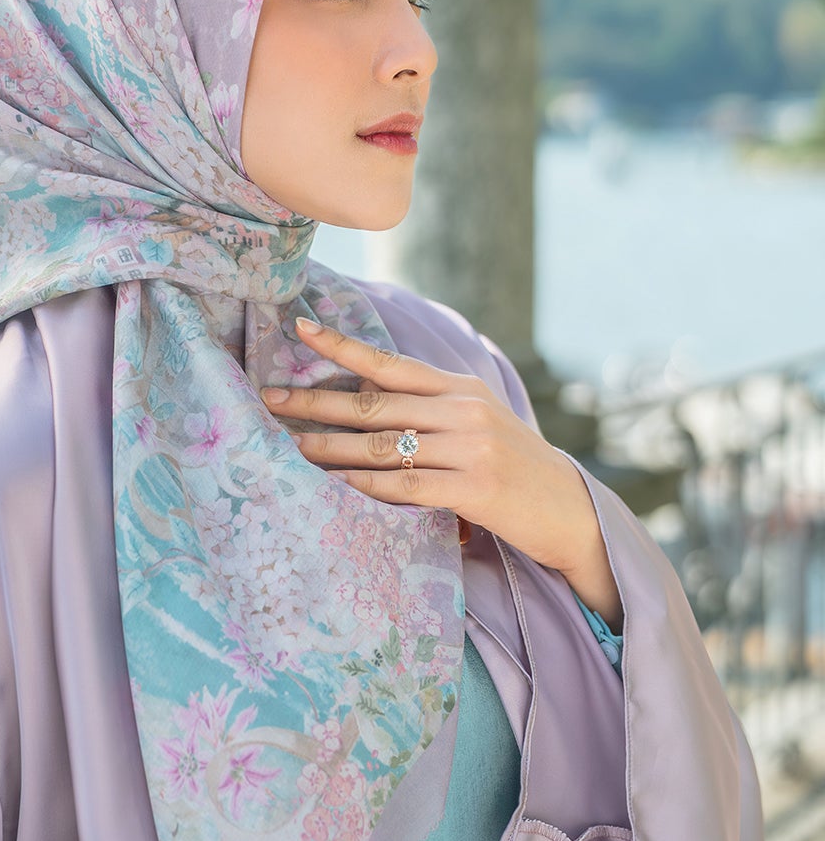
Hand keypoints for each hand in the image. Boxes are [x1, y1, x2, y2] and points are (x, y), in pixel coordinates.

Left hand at [259, 316, 621, 629]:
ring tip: (288, 448)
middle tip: (268, 398)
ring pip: (382, 446)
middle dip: (316, 401)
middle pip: (374, 403)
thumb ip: (432, 408)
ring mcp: (471, 449)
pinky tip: (333, 486)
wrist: (573, 512)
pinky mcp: (475, 490)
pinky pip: (405, 485)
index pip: (390, 362)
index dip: (343, 345)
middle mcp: (464, 410)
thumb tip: (366, 392)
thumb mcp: (479, 423)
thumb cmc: (516, 470)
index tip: (299, 329)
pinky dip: (364, 486)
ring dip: (329, 448)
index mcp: (461, 388)